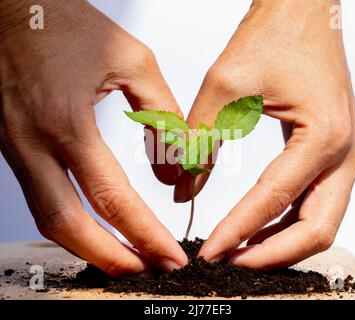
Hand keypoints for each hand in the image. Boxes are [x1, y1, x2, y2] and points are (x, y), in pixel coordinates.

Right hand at [0, 0, 186, 274]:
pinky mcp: (12, 147)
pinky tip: (96, 224)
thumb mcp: (132, 61)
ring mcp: (15, 149)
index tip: (169, 255)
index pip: (112, 197)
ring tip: (125, 257)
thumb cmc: (65, 24)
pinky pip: (42, 196)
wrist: (13, 8)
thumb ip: (161, 114)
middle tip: (146, 271)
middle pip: (69, 224)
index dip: (144, 233)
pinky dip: (70, 220)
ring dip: (87, 245)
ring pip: (49, 217)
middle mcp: (33, 143)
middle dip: (110, 257)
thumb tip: (176, 164)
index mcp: (66, 122)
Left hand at [175, 0, 354, 268]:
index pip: (273, 200)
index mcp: (323, 136)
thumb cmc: (275, 35)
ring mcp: (343, 155)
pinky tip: (257, 226)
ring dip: (279, 243)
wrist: (303, 11)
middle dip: (270, 254)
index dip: (237, 230)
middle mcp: (344, 153)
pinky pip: (313, 202)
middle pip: (315, 229)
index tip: (209, 251)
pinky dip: (285, 222)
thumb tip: (184, 186)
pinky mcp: (331, 153)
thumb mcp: (226, 85)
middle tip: (229, 264)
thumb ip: (201, 139)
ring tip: (238, 251)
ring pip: (317, 221)